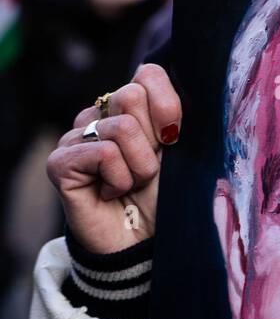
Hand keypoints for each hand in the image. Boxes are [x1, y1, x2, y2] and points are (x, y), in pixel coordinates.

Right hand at [46, 64, 181, 255]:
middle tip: (146, 170)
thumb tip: (179, 83)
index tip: (174, 139)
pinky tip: (111, 194)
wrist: (144, 244)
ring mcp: (75, 136)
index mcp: (129, 107)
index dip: (168, 105)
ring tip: (130, 186)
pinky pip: (104, 153)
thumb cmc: (164, 197)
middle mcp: (98, 115)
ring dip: (140, 167)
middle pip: (132, 95)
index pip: (147, 74)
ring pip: (121, 127)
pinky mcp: (60, 161)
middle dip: (152, 141)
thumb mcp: (180, 152)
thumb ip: (174, 116)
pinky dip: (119, 179)